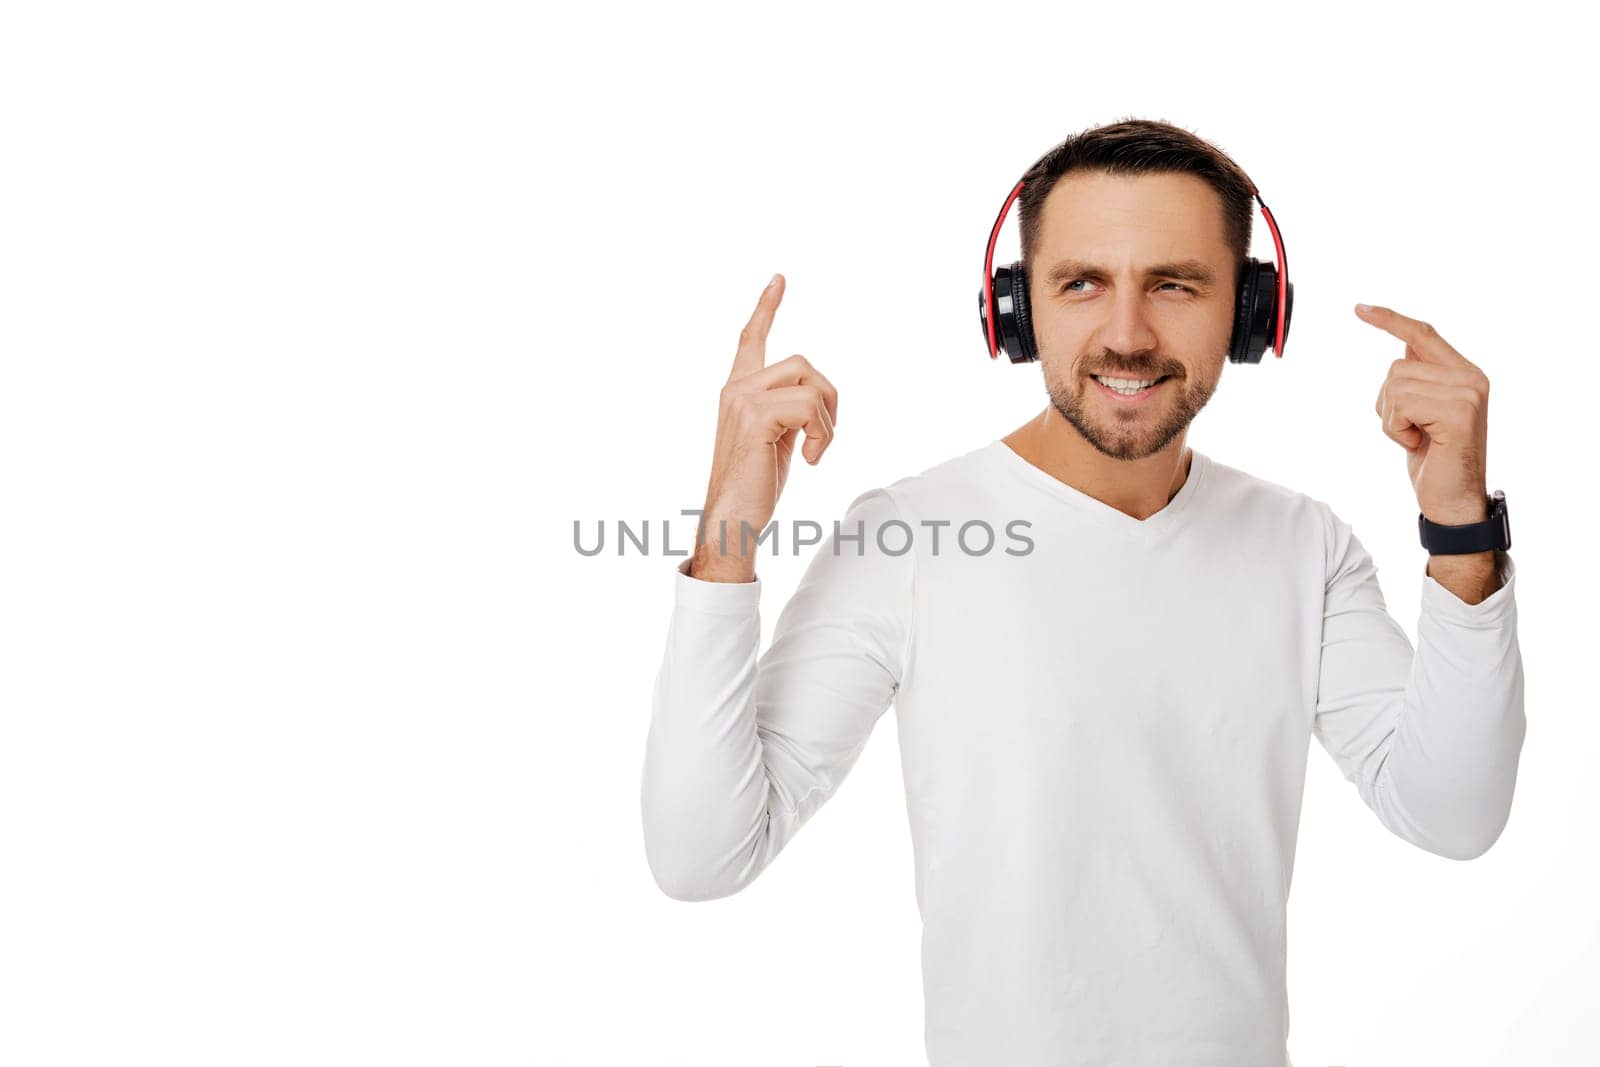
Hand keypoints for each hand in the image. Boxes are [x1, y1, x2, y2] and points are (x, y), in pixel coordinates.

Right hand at [691, 274, 838, 580]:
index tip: (779, 279)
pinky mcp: (754, 415)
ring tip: (814, 452)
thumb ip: (788, 412)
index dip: (766, 308)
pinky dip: (823, 434)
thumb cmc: (754, 489)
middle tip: (823, 439)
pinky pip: (810, 406)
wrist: (730, 520)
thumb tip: (815, 401)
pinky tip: (810, 460)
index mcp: (738, 392)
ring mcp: (742, 399)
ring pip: (810, 382)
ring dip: (827, 420)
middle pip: (803, 363)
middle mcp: (736, 389)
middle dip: (828, 398)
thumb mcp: (776, 441)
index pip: (750, 339)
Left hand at [1359, 303, 1490, 523]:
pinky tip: (1418, 444)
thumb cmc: (1434, 459)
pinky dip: (1396, 429)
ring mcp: (1468, 393)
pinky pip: (1400, 405)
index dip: (1389, 319)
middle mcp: (1471, 377)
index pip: (1422, 333)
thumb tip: (1405, 342)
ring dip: (1392, 418)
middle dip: (1388, 402)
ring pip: (1395, 384)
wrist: (1453, 501)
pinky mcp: (1459, 412)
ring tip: (1417, 437)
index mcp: (1464, 373)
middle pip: (1397, 365)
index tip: (1359, 308)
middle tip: (1411, 430)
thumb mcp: (1422, 412)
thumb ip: (1420, 377)